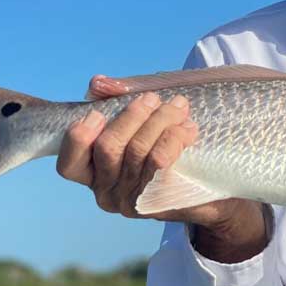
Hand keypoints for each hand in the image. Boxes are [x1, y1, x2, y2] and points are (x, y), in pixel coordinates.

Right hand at [57, 74, 266, 262]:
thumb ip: (117, 101)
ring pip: (137, 151)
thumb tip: (97, 83)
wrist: (215, 192)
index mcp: (94, 175)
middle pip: (108, 148)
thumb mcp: (143, 121)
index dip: (78, 139)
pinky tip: (188, 128)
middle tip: (155, 99)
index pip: (70, 164)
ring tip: (178, 106)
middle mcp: (107, 193)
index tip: (97, 113)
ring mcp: (132, 202)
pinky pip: (159, 162)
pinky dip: (174, 137)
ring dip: (160, 120)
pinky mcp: (158, 203)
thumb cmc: (169, 149)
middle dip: (133, 115)